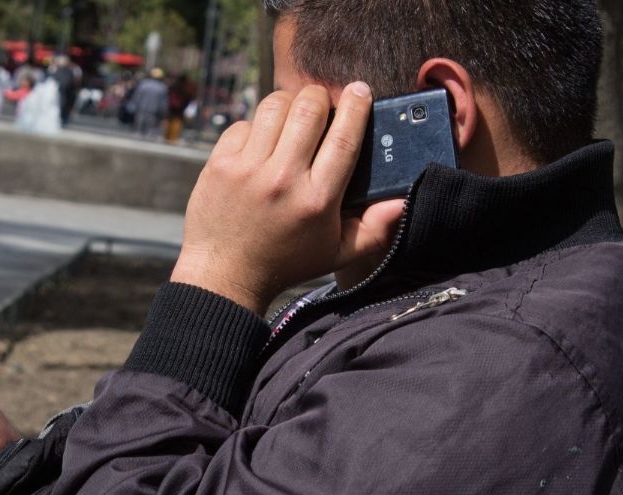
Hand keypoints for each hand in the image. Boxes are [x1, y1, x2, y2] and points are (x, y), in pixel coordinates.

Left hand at [171, 82, 405, 314]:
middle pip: (309, 108)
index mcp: (317, 199)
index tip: (360, 90)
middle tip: (322, 107)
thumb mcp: (337, 254)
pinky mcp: (220, 164)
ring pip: (274, 106)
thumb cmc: (286, 262)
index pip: (343, 137)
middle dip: (320, 98)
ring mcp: (248, 169)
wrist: (225, 274)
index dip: (355, 106)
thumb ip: (375, 229)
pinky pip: (244, 123)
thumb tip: (402, 201)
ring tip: (292, 117)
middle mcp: (283, 180)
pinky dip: (256, 126)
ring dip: (289, 104)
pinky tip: (262, 142)